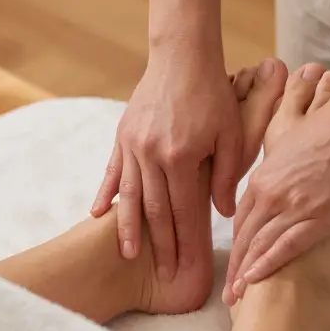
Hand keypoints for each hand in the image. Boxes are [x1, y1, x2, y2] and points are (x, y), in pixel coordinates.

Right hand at [90, 50, 253, 279]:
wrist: (182, 56)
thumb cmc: (213, 93)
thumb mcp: (231, 132)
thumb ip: (226, 174)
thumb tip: (223, 214)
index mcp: (182, 156)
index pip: (184, 209)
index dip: (186, 241)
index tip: (187, 268)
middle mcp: (152, 153)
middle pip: (155, 210)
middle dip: (160, 245)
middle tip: (164, 274)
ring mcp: (133, 144)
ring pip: (129, 195)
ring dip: (129, 228)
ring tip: (128, 255)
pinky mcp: (123, 135)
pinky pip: (113, 170)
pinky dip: (105, 194)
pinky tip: (98, 215)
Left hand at [225, 63, 329, 303]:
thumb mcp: (292, 151)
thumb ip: (281, 174)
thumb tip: (281, 188)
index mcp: (264, 178)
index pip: (242, 221)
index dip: (236, 247)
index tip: (231, 267)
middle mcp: (271, 193)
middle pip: (245, 237)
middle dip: (234, 267)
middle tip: (227, 294)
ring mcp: (293, 204)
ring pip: (259, 246)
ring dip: (245, 274)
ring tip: (236, 298)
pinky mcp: (317, 215)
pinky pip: (285, 246)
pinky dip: (267, 266)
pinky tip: (254, 282)